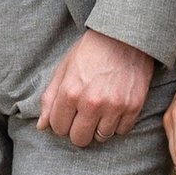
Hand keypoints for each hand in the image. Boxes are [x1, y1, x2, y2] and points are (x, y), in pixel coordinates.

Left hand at [37, 27, 157, 148]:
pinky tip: (115, 109)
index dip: (61, 121)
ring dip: (99, 127)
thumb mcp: (64, 68)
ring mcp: (115, 106)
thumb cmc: (91, 50)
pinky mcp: (134, 107)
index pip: (58, 127)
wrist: (125, 36)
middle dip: (78, 130)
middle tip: (83, 116)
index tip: (68, 113)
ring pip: (101, 137)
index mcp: (70, 92)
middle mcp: (92, 102)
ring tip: (100, 110)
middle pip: (79, 139)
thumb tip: (41, 126)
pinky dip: (117, 124)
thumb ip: (50, 98)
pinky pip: (122, 131)